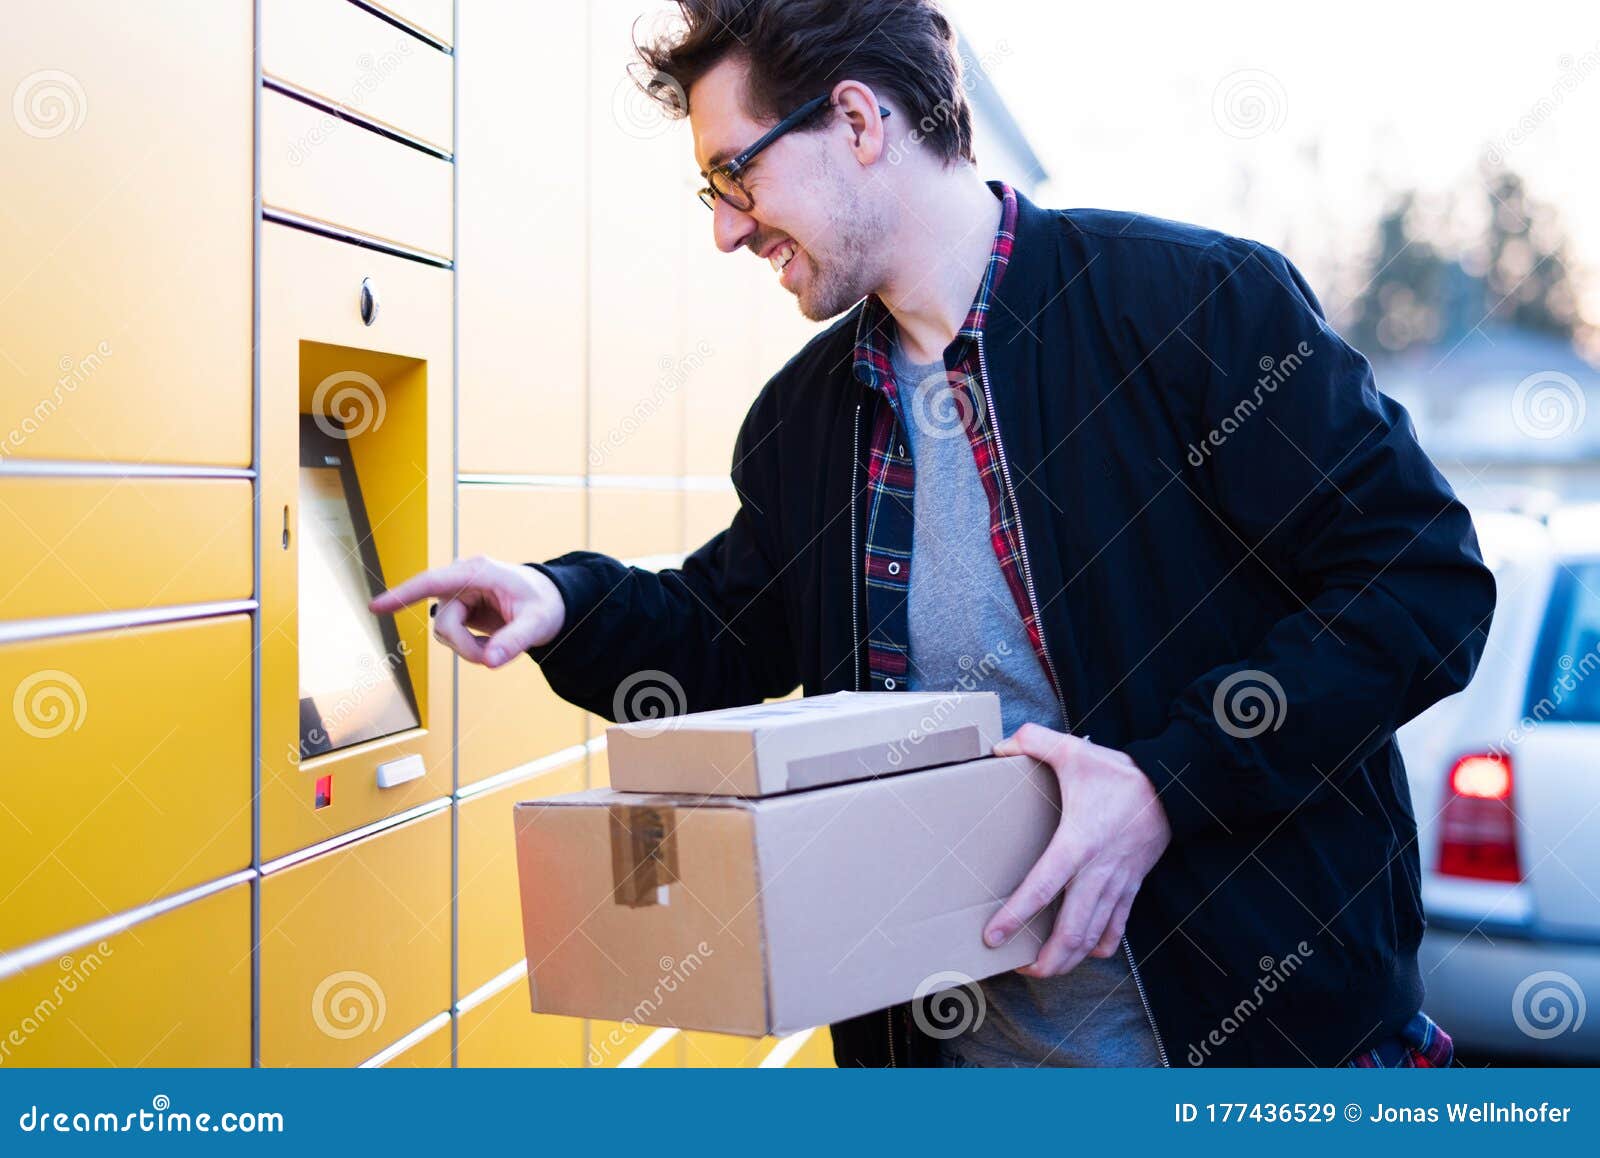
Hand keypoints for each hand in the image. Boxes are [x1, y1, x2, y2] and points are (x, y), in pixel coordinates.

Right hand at [370, 555, 565, 668]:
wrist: (550, 602)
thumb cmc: (545, 603)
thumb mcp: (538, 623)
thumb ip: (515, 641)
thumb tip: (490, 662)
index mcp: (478, 571)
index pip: (432, 582)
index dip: (402, 594)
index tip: (375, 607)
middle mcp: (462, 580)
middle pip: (444, 622)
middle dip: (465, 646)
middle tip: (492, 657)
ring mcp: (458, 595)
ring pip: (445, 632)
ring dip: (467, 648)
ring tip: (497, 646)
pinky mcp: (459, 609)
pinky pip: (452, 636)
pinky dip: (470, 646)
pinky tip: (490, 641)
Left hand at [983, 723, 1171, 977]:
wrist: (1175, 787)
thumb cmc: (1120, 773)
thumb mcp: (1074, 749)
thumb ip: (1033, 741)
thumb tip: (999, 745)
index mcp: (1078, 842)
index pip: (1043, 887)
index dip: (1016, 915)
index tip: (993, 936)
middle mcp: (1098, 871)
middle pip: (1071, 931)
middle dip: (1045, 959)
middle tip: (1017, 968)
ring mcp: (1118, 884)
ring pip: (1093, 937)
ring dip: (1068, 959)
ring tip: (1042, 968)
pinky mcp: (1132, 887)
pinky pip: (1117, 928)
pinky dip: (1099, 947)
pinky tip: (1083, 953)